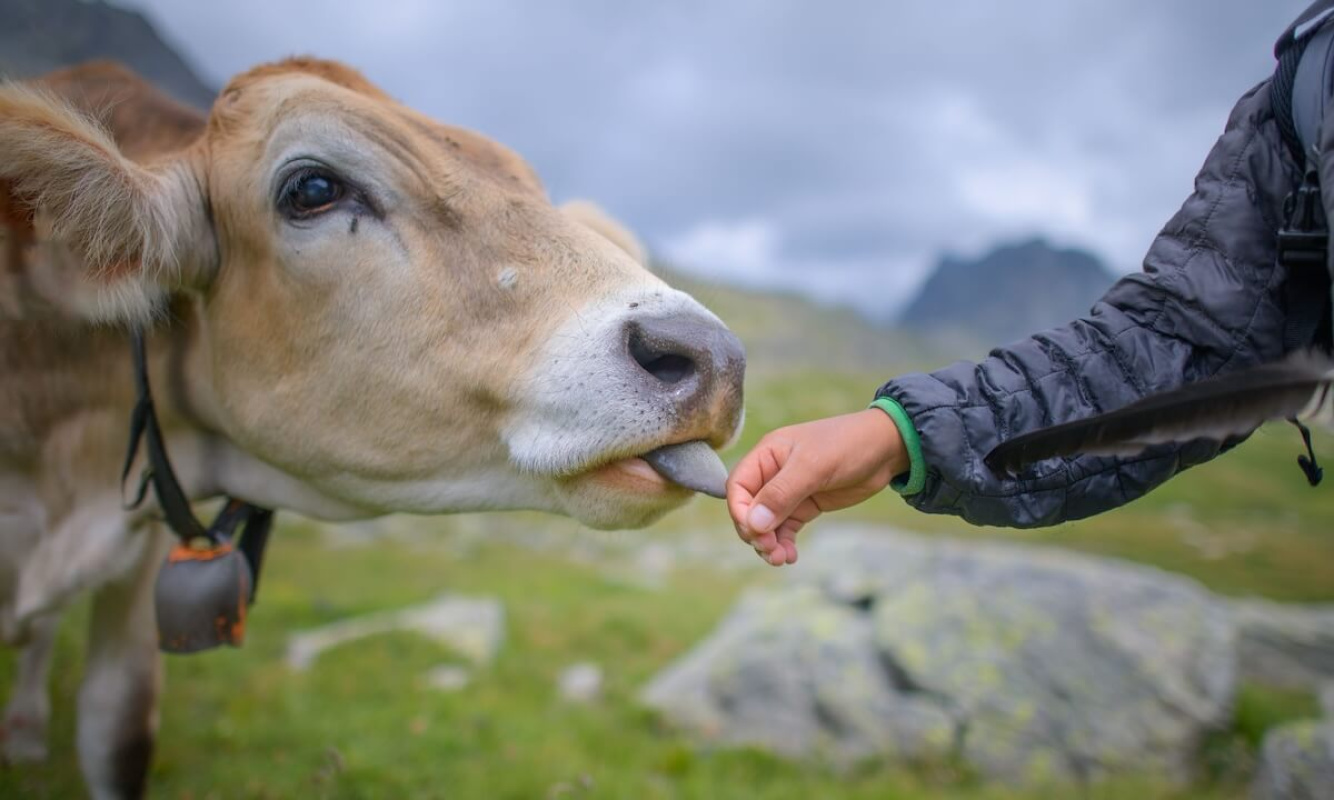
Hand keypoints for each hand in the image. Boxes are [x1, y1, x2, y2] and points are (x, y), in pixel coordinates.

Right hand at [727, 409, 907, 565]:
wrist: (886, 448)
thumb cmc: (847, 445)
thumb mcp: (814, 467)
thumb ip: (781, 494)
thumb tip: (753, 524)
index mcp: (767, 455)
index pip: (738, 487)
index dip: (740, 512)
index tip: (754, 533)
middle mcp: (773, 473)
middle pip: (749, 509)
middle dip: (756, 533)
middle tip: (771, 551)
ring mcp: (789, 491)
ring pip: (766, 523)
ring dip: (769, 543)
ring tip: (781, 559)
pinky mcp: (806, 505)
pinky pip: (785, 529)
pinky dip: (784, 543)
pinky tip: (791, 556)